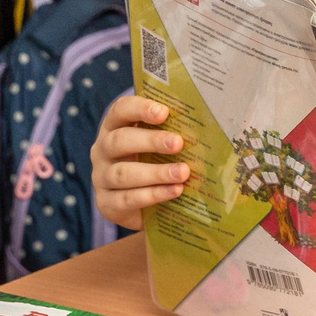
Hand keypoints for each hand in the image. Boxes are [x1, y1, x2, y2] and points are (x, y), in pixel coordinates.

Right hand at [90, 93, 190, 229]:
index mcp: (115, 128)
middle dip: (151, 141)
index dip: (139, 108)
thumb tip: (214, 122)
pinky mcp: (107, 203)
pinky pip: (127, 199)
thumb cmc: (158, 164)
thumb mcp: (164, 146)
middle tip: (178, 143)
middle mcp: (103, 150)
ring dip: (156, 172)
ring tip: (183, 172)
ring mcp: (101, 178)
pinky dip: (153, 194)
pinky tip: (175, 191)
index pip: (120, 111)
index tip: (164, 112)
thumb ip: (177, 132)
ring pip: (124, 173)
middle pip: (120, 141)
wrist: (147, 207)